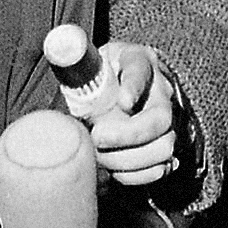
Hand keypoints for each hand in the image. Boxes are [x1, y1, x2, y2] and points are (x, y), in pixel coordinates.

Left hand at [85, 40, 180, 185]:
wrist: (120, 89)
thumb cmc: (102, 76)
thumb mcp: (91, 60)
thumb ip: (77, 61)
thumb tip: (59, 52)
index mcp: (140, 62)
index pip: (141, 70)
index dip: (134, 87)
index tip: (122, 102)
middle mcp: (161, 92)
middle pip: (160, 119)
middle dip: (127, 135)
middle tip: (97, 137)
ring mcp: (169, 122)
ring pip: (163, 148)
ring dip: (128, 160)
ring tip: (101, 156)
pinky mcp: (165, 146)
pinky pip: (160, 168)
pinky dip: (135, 175)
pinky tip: (114, 168)